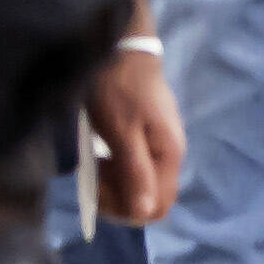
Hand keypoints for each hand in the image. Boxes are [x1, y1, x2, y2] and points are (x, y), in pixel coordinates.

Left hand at [84, 37, 185, 227]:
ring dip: (116, 184)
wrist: (123, 50)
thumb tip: (143, 212)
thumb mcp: (121, 132)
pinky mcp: (150, 138)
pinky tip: (101, 155)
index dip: (126, 209)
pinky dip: (117, 171)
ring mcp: (162, 146)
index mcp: (168, 155)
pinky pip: (137, 169)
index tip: (99, 189)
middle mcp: (171, 155)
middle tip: (92, 176)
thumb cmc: (119, 90)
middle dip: (118, 197)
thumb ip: (134, 171)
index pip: (157, 206)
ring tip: (94, 164)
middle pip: (150, 199)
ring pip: (142, 185)